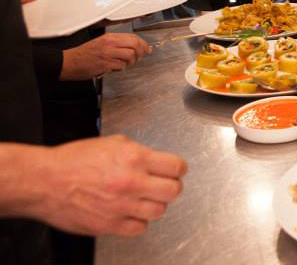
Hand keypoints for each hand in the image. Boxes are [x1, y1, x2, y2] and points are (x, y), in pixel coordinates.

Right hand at [27, 135, 185, 236]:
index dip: (178, 168)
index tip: (175, 170)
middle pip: (173, 191)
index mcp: (134, 158)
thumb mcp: (112, 142)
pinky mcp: (109, 225)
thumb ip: (138, 151)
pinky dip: (139, 221)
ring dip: (155, 204)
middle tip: (163, 185)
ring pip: (159, 211)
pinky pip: (139, 228)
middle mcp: (131, 183)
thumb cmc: (73, 161)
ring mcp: (121, 207)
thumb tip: (155, 160)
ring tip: (144, 198)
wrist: (45, 181)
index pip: (176, 167)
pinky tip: (131, 212)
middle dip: (171, 186)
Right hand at [61, 33, 151, 79]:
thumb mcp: (101, 43)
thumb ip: (116, 44)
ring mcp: (107, 54)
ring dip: (132, 61)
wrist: (68, 63)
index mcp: (109, 37)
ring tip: (126, 64)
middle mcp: (109, 44)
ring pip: (130, 55)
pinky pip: (121, 66)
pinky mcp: (105, 64)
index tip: (147, 48)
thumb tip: (134, 46)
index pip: (133, 37)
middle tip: (139, 57)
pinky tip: (117, 68)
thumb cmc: (83, 54)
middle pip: (135, 44)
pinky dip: (122, 68)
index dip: (143, 43)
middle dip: (141, 52)